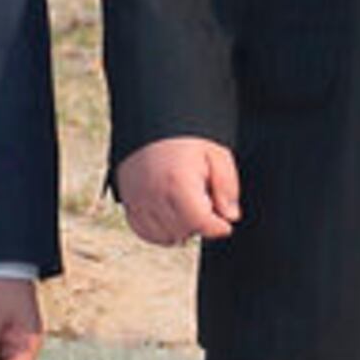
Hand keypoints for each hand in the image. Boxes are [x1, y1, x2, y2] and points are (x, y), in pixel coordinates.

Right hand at [112, 137, 240, 246]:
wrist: (150, 122)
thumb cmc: (185, 139)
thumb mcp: (216, 154)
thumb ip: (227, 187)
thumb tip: (230, 215)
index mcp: (178, 183)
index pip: (202, 223)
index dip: (218, 227)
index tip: (225, 224)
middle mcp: (155, 195)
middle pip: (185, 231)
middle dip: (200, 223)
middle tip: (204, 203)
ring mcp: (138, 201)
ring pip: (166, 236)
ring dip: (181, 229)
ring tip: (188, 207)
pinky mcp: (128, 203)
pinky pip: (146, 232)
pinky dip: (161, 231)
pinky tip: (171, 216)